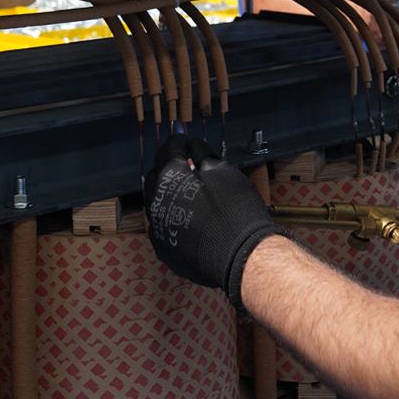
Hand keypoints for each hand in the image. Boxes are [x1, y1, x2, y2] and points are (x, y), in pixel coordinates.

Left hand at [145, 132, 284, 308]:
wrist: (242, 256)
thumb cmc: (236, 210)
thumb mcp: (224, 171)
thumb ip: (203, 155)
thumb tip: (194, 146)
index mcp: (169, 177)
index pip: (168, 149)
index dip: (179, 142)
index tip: (187, 142)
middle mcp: (156, 201)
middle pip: (156, 176)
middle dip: (169, 169)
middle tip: (187, 167)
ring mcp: (158, 228)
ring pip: (157, 203)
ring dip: (170, 195)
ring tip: (190, 195)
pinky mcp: (165, 249)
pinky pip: (164, 227)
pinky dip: (174, 220)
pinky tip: (191, 221)